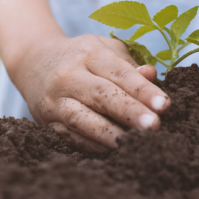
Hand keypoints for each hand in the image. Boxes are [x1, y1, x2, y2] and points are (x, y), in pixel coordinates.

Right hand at [10, 34, 169, 151]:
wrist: (34, 62)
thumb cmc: (80, 55)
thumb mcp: (104, 48)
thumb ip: (129, 63)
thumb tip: (152, 75)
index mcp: (88, 53)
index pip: (119, 73)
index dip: (142, 90)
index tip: (164, 105)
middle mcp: (68, 75)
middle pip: (101, 95)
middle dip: (129, 112)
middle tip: (154, 126)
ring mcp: (55, 101)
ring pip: (83, 120)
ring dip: (112, 135)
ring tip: (137, 144)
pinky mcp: (48, 122)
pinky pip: (73, 137)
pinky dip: (95, 146)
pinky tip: (117, 150)